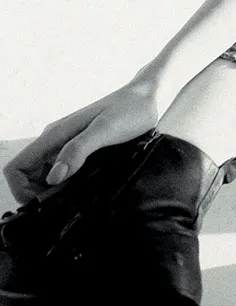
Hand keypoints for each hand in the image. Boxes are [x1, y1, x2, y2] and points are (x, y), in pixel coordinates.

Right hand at [3, 81, 159, 204]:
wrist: (148, 97)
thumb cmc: (130, 110)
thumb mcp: (106, 129)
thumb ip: (79, 149)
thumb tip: (53, 178)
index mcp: (54, 136)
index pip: (17, 168)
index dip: (21, 190)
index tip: (44, 205)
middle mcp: (56, 142)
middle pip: (28, 178)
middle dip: (39, 197)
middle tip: (65, 207)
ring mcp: (68, 147)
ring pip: (46, 178)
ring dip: (54, 194)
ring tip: (77, 202)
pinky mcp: (81, 152)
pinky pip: (64, 175)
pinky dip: (67, 188)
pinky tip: (86, 193)